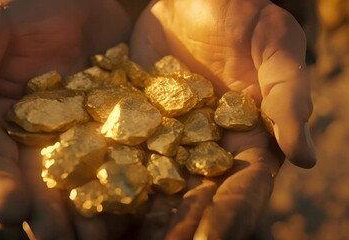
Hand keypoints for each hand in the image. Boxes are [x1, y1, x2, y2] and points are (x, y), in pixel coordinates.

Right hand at [0, 0, 132, 237]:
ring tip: (95, 239)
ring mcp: (78, 139)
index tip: (11, 211)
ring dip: (84, 214)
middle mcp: (35, 139)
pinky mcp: (116, 133)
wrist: (87, 1)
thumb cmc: (31, 9)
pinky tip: (132, 206)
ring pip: (77, 184)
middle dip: (45, 216)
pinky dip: (123, 184)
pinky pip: (119, 162)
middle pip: (36, 185)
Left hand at [130, 0, 315, 238]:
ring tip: (116, 237)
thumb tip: (304, 157)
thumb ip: (289, 99)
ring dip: (139, 209)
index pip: (241, 187)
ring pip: (154, 180)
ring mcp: (167, 133)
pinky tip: (91, 193)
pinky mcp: (136, 116)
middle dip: (177, 225)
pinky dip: (108, 170)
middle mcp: (206, 145)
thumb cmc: (247, 16)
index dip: (228, 216)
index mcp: (247, 138)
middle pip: (193, 194)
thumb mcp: (277, 50)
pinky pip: (121, 147)